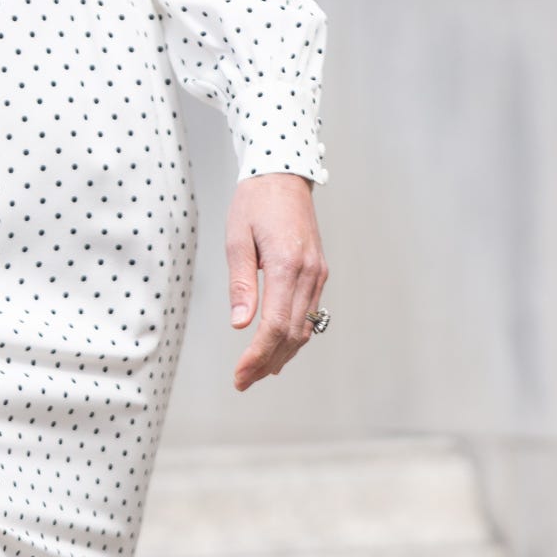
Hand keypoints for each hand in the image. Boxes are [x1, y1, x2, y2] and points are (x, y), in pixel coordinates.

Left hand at [227, 172, 327, 388]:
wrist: (283, 175)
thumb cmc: (254, 203)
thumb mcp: (237, 239)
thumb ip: (241, 284)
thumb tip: (240, 324)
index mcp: (287, 264)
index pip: (275, 325)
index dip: (257, 355)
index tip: (239, 374)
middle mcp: (309, 273)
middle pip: (292, 333)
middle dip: (267, 362)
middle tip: (242, 382)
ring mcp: (318, 274)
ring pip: (304, 327)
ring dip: (282, 354)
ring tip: (256, 373)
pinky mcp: (319, 272)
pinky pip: (310, 313)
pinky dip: (293, 336)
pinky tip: (277, 349)